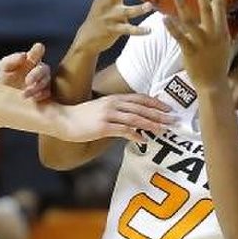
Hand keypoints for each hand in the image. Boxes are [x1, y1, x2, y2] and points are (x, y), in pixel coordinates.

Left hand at [0, 42, 51, 101]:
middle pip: (45, 68)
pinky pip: (47, 92)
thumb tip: (23, 56)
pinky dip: (40, 95)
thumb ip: (11, 60)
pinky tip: (32, 98)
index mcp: (30, 59)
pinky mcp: (44, 93)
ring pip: (46, 81)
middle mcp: (39, 68)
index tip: (31, 58)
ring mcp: (43, 81)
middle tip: (27, 81)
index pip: (39, 49)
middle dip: (36, 74)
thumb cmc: (5, 79)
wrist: (4, 98)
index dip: (38, 51)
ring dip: (36, 87)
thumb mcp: (5, 67)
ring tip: (23, 94)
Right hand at [58, 93, 174, 143]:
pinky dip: (135, 134)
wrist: (64, 120)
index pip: (140, 98)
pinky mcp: (103, 127)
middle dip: (159, 114)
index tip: (168, 108)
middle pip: (141, 108)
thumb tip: (134, 121)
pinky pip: (123, 130)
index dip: (155, 103)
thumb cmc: (83, 116)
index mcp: (114, 98)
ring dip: (151, 124)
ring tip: (163, 130)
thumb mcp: (102, 108)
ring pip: (135, 118)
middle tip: (173, 120)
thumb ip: (117, 111)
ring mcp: (108, 115)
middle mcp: (113, 104)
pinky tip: (144, 140)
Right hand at [76, 0, 153, 52]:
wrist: (87, 37)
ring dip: (138, 9)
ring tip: (149, 6)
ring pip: (125, 12)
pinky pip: (127, 30)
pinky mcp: (112, 30)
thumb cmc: (101, 14)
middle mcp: (107, 0)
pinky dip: (138, 30)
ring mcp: (110, 16)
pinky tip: (149, 30)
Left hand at [163, 0, 231, 89]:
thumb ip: (218, 26)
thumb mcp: (223, 42)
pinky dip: (172, 27)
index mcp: (222, 29)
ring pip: (191, 21)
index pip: (220, 4)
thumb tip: (217, 11)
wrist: (213, 84)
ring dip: (184, 6)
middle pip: (208, 8)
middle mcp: (213, 33)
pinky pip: (179, 37)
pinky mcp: (190, 52)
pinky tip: (164, 18)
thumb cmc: (217, 62)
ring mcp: (202, 42)